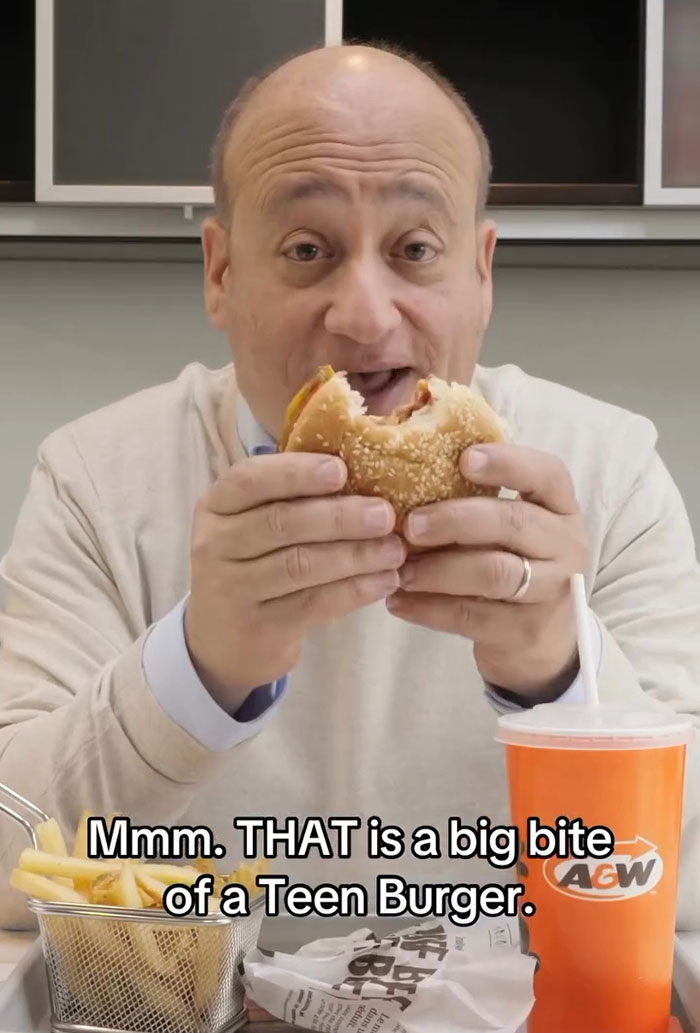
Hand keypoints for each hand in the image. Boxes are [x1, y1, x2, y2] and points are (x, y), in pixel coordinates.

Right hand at [185, 453, 403, 712]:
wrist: (223, 641)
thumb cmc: (254, 564)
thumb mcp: (255, 523)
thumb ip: (293, 496)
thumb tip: (363, 461)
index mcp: (216, 507)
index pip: (249, 479)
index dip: (296, 472)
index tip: (341, 470)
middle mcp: (215, 545)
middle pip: (281, 523)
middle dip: (339, 517)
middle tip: (385, 515)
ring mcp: (232, 590)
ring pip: (300, 565)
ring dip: (355, 555)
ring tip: (395, 550)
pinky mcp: (257, 627)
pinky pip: (313, 604)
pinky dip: (354, 591)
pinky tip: (385, 581)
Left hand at [387, 444, 589, 700]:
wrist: (541, 643)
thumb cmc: (514, 566)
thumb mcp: (512, 530)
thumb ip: (479, 502)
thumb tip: (409, 475)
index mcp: (562, 509)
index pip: (548, 474)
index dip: (508, 463)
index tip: (464, 459)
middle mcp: (567, 546)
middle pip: (514, 522)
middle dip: (456, 520)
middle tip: (410, 525)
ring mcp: (552, 592)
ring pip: (493, 572)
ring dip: (438, 569)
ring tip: (400, 569)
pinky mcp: (526, 632)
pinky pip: (471, 616)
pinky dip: (429, 608)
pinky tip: (398, 601)